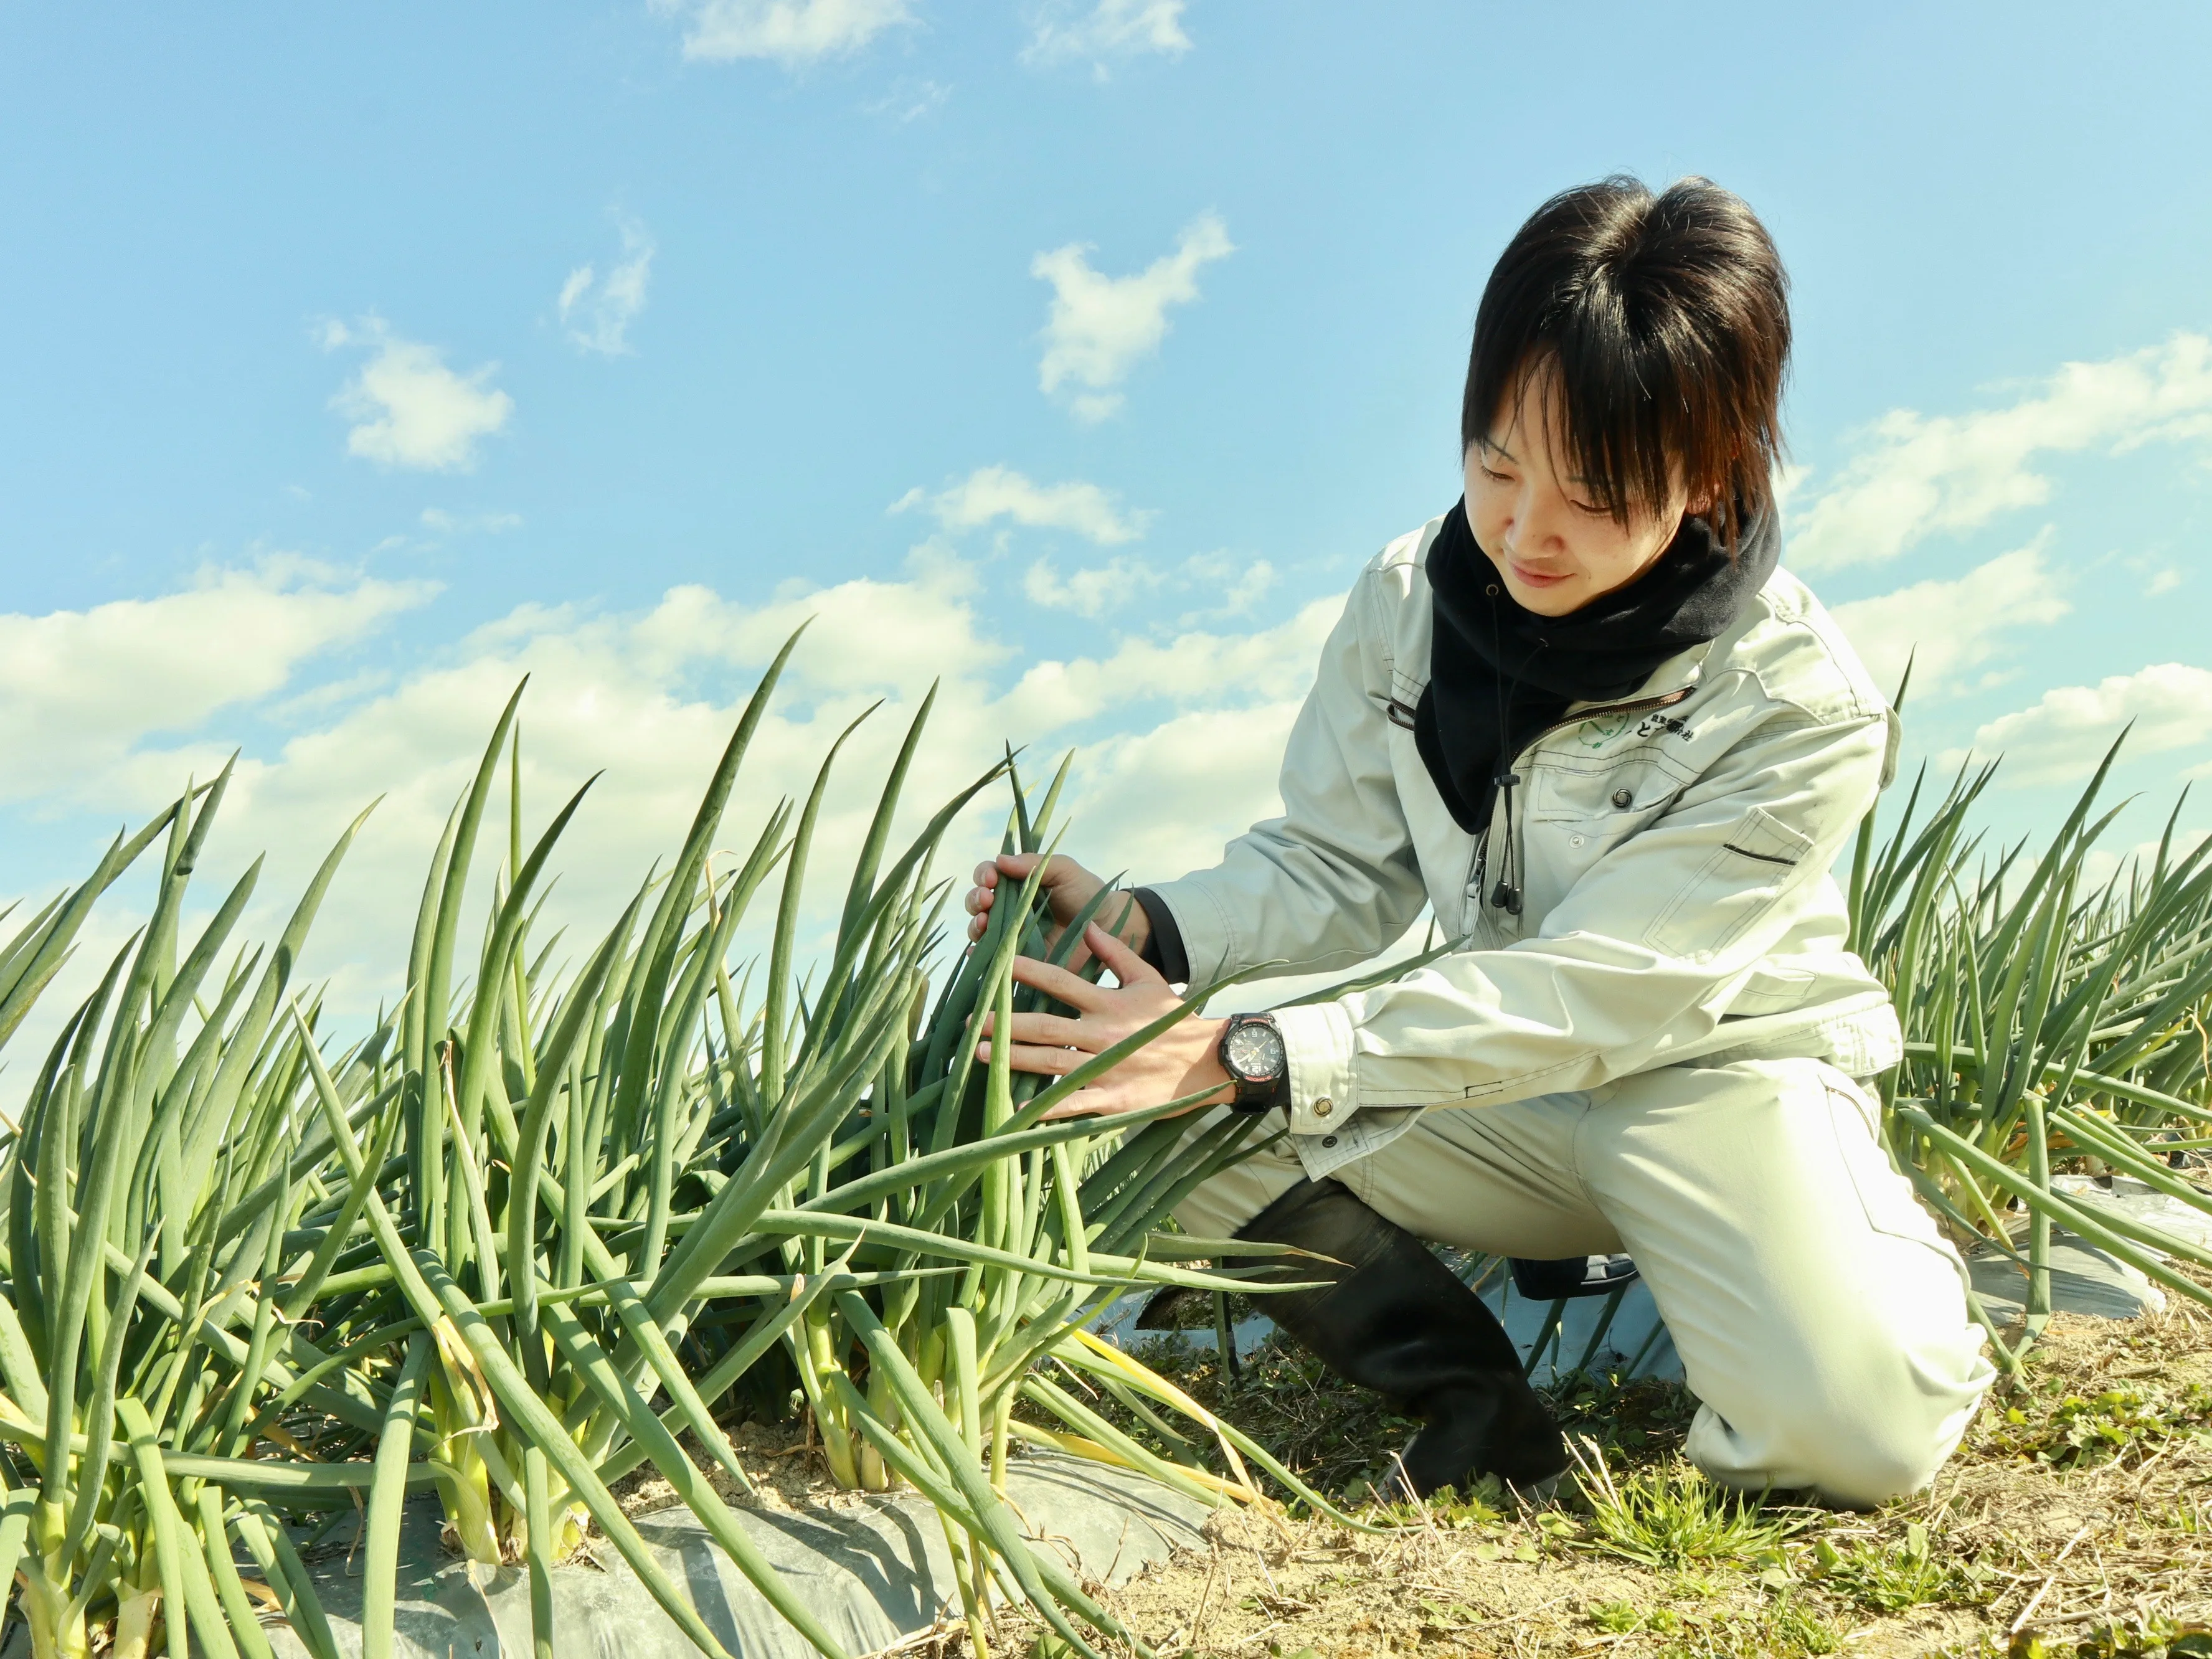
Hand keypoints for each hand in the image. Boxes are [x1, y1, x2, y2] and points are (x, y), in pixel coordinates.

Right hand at [963, 852, 1149, 970]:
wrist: (1109, 926)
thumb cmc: (1087, 892)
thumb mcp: (1064, 870)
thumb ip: (1035, 863)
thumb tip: (1000, 860)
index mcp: (1017, 882)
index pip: (989, 874)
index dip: (984, 875)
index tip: (991, 878)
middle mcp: (1009, 907)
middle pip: (978, 901)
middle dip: (976, 899)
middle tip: (986, 900)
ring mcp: (1011, 933)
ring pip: (980, 929)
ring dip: (975, 925)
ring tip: (984, 924)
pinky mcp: (1018, 958)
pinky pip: (992, 957)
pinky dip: (979, 955)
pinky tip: (978, 952)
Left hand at [975, 923, 1228, 1120]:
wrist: (1209, 1063)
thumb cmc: (1174, 1020)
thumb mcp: (1150, 979)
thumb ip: (1117, 953)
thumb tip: (1088, 927)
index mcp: (1111, 1002)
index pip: (1061, 982)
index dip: (1029, 972)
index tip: (998, 965)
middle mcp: (1105, 1034)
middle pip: (1047, 1027)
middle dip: (1006, 1023)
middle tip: (971, 1021)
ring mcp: (1108, 1069)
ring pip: (1052, 1063)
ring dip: (1014, 1059)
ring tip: (980, 1054)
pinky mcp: (1114, 1100)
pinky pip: (1074, 1104)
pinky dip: (1045, 1107)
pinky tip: (1016, 1106)